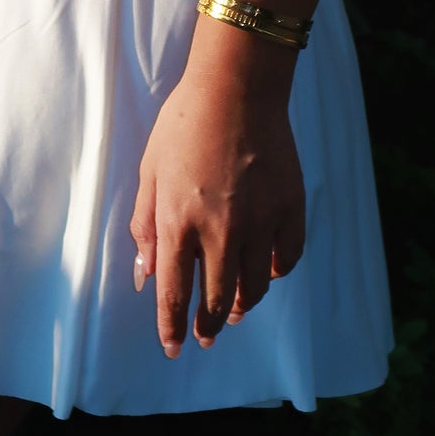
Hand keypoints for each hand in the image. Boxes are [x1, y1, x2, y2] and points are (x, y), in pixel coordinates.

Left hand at [130, 61, 305, 358]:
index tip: (173, 348)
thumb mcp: (150, 170)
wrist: (237, 87)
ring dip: (242, 305)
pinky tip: (265, 272)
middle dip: (209, 325)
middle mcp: (221, 231)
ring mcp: (259, 222)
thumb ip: (145, 224)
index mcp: (179, 221)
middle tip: (205, 336)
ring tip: (235, 310)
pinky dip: (274, 271)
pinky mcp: (289, 209)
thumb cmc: (184, 122)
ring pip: (254, 287)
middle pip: (217, 299)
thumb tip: (145, 273)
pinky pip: (285, 258)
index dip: (171, 326)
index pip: (174, 292)